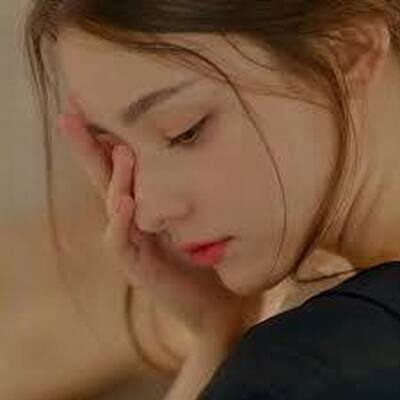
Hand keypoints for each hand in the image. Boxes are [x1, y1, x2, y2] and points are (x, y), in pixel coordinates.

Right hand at [57, 97, 253, 340]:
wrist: (220, 303)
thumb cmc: (211, 254)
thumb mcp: (203, 212)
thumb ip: (193, 187)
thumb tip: (201, 144)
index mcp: (146, 202)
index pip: (120, 164)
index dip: (104, 135)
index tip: (91, 102)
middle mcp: (133, 217)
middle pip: (103, 177)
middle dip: (86, 146)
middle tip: (70, 113)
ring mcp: (132, 242)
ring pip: (112, 205)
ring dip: (113, 178)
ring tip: (120, 150)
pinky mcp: (137, 267)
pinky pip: (122, 243)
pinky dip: (120, 222)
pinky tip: (125, 202)